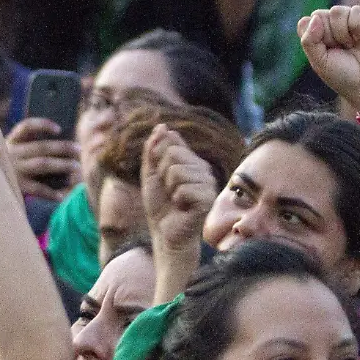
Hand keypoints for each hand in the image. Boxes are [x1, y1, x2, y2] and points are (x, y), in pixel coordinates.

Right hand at [6, 118, 80, 201]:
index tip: (58, 129)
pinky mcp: (16, 186)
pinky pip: (38, 188)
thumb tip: (54, 149)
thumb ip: (23, 150)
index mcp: (9, 143)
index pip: (25, 127)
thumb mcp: (5, 156)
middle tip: (79, 150)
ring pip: (43, 164)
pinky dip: (51, 192)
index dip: (42, 125)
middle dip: (63, 147)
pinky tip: (62, 196)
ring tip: (76, 167)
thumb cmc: (0, 173)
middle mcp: (11, 154)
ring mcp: (14, 170)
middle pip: (42, 147)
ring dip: (62, 165)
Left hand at [142, 124, 217, 252]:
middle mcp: (203, 169)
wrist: (165, 233)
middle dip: (161, 174)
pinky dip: (176, 199)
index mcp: (192, 161)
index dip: (157, 160)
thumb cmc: (159, 206)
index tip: (160, 178)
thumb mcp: (151, 174)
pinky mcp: (209, 198)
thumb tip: (161, 126)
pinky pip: (184, 188)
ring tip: (175, 200)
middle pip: (173, 153)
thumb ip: (154, 150)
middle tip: (168, 192)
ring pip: (177, 171)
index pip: (171, 142)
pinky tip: (183, 208)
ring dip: (169, 188)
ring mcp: (208, 183)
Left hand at [296, 4, 359, 115]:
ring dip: (341, 31)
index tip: (323, 50)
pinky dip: (356, 25)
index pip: (306, 22)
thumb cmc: (343, 76)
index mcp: (318, 37)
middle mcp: (333, 27)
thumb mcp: (319, 62)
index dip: (312, 34)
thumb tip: (314, 17)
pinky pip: (356, 10)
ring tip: (350, 46)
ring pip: (336, 11)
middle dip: (327, 35)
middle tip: (339, 50)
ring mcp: (350, 22)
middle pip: (319, 14)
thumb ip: (309, 41)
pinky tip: (359, 38)